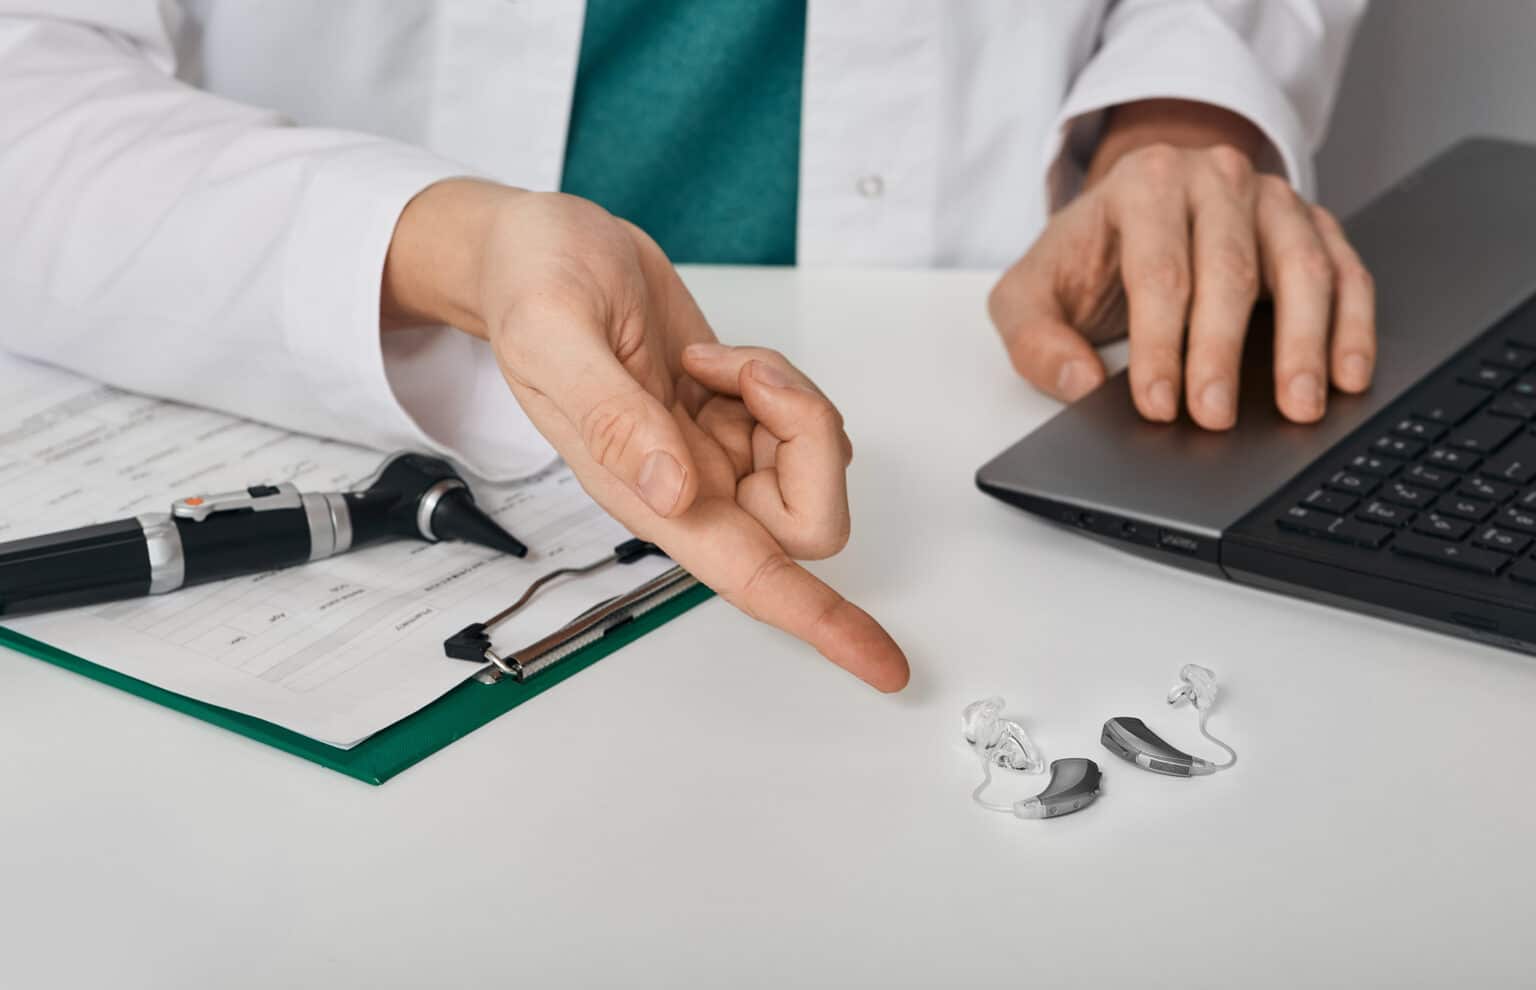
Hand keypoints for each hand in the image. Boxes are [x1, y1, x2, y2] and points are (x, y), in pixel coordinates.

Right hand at [383, 180, 908, 691]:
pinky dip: (778, 380)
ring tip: (715, 360)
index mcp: (644, 495)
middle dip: (808, 440)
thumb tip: (673, 493)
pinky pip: (799, 420)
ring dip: (788, 400)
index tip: (883, 666)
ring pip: (812, 463)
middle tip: (751, 378)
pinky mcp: (730, 413)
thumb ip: (612, 419)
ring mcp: (713, 451)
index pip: (751, 577)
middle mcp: (686, 488)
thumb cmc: (529, 286)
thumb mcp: (554, 334)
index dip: (822, 622)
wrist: (535, 245)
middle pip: (809, 519)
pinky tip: (715, 359)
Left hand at [989, 99, 1375, 429]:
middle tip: (1215, 418)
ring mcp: (1272, 198)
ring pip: (1302, 268)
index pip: (1159, 272)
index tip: (1158, 404)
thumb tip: (1078, 384)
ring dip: (1305, 343)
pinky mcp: (1313, 224)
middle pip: (1230, 271)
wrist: (1133, 209)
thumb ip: (1035, 339)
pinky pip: (1345, 271)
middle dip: (1222, 352)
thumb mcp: (1030, 293)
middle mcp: (1215, 178)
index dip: (1159, 344)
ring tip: (1299, 407)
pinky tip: (1348, 374)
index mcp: (1145, 185)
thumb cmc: (1086, 258)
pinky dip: (1352, 324)